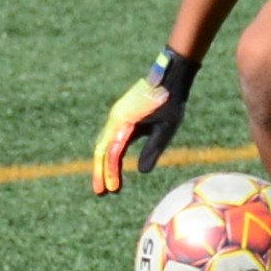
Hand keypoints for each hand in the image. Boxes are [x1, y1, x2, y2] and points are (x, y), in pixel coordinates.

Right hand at [92, 49, 199, 195]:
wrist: (169, 77)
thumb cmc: (170, 103)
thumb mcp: (165, 129)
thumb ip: (152, 150)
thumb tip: (141, 171)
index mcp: (123, 121)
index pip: (112, 152)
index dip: (111, 172)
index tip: (113, 189)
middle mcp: (115, 119)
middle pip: (102, 150)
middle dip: (100, 172)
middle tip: (100, 193)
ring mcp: (117, 116)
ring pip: (104, 144)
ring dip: (103, 164)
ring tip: (104, 185)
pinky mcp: (122, 115)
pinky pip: (111, 138)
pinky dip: (109, 153)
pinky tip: (113, 165)